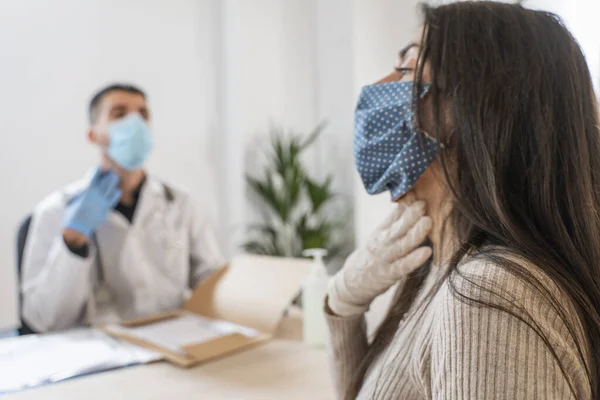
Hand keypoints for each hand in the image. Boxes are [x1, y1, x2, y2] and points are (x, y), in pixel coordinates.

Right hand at [63, 168, 121, 238]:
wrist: (78, 227)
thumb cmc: (73, 212)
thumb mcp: (73, 198)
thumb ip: (80, 191)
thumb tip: (85, 184)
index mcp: (88, 191)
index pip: (95, 177)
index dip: (98, 171)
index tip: (100, 168)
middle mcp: (97, 195)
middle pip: (108, 181)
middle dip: (109, 175)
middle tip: (109, 172)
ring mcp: (103, 202)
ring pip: (113, 188)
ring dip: (113, 183)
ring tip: (113, 179)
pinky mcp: (106, 208)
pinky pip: (114, 198)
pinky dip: (115, 193)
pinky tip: (115, 191)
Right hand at [327, 193, 432, 316]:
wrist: (353, 283)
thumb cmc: (372, 256)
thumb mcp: (379, 236)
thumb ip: (393, 220)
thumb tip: (408, 198)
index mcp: (380, 233)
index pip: (392, 217)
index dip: (405, 206)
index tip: (416, 194)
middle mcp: (381, 244)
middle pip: (396, 228)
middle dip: (410, 216)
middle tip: (423, 204)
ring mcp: (385, 260)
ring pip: (401, 245)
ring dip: (415, 233)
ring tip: (427, 222)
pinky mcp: (389, 275)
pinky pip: (403, 266)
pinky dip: (414, 259)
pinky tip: (427, 251)